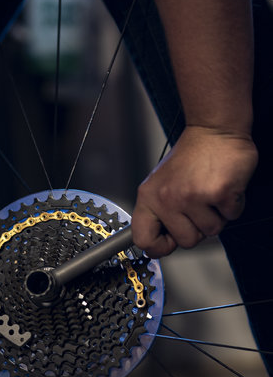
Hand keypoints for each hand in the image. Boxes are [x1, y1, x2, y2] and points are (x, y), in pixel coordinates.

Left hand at [131, 126, 257, 257]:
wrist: (213, 130)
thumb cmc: (190, 158)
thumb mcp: (160, 184)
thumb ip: (159, 214)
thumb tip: (157, 245)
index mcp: (149, 197)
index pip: (143, 239)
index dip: (159, 247)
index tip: (169, 241)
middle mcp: (167, 198)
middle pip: (187, 241)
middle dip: (198, 228)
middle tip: (199, 205)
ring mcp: (192, 196)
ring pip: (211, 231)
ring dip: (217, 215)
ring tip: (210, 192)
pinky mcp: (219, 192)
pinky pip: (231, 216)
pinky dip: (232, 205)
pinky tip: (224, 186)